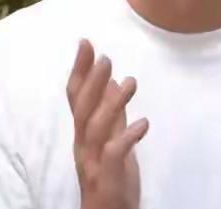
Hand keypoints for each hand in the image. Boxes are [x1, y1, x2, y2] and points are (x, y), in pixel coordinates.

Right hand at [67, 40, 148, 208]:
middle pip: (82, 109)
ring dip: (112, 103)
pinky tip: (144, 123)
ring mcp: (93, 161)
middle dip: (92, 82)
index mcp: (83, 132)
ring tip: (131, 82)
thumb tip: (115, 80)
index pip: (76, 95)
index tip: (85, 42)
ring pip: (96, 128)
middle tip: (106, 57)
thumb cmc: (110, 174)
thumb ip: (113, 111)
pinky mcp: (108, 177)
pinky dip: (128, 137)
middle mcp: (83, 144)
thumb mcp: (112, 137)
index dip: (79, 69)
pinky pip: (114, 155)